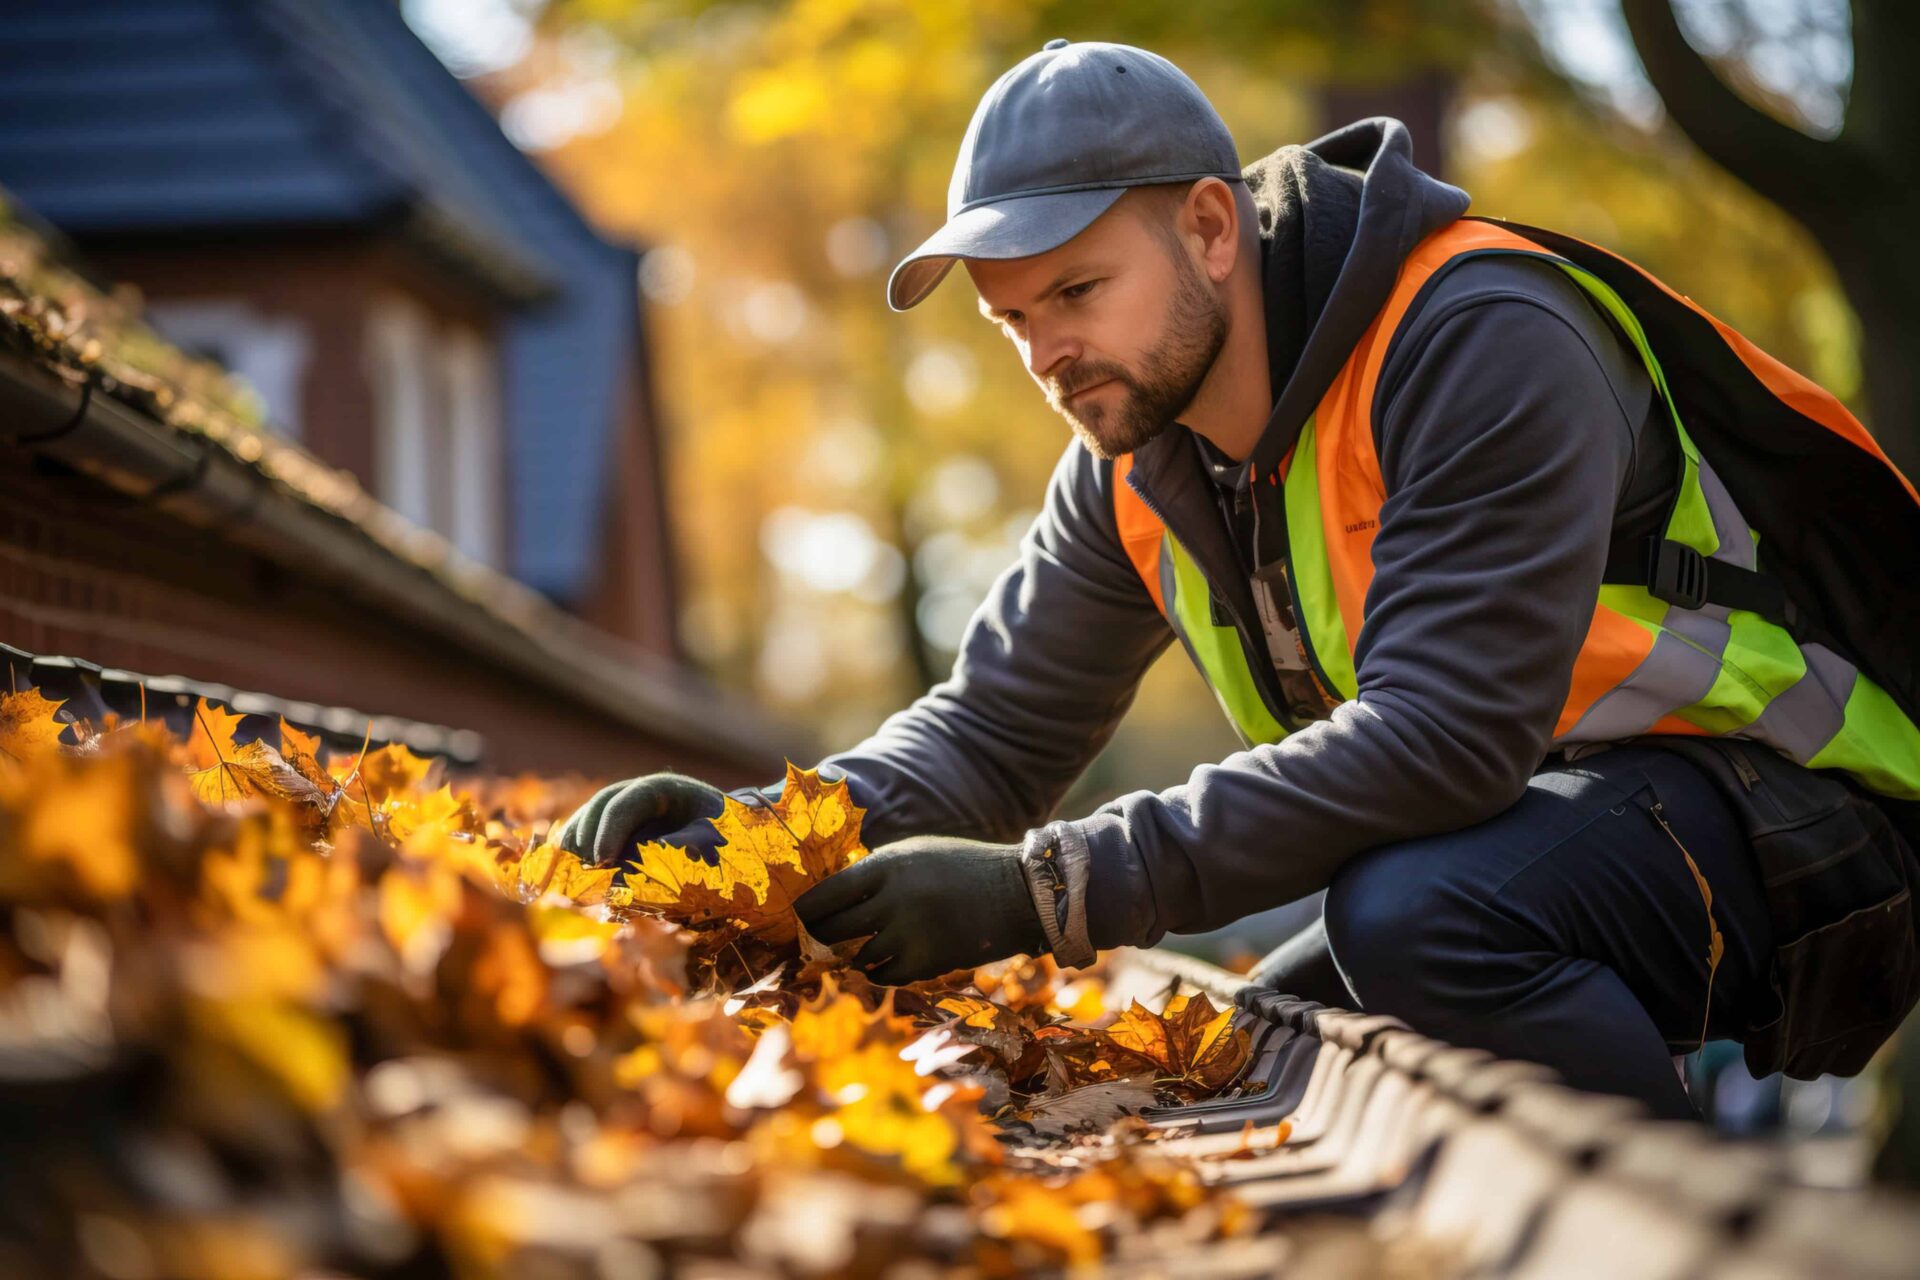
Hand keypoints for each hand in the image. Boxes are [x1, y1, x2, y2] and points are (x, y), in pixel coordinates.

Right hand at [553, 773, 725, 867]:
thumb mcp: (712, 837)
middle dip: (589, 835)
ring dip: (579, 844)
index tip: (603, 861)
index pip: (628, 800)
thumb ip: (685, 846)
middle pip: (603, 804)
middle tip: (587, 870)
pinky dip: (580, 851)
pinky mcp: (619, 826)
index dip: (610, 829)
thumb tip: (646, 859)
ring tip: (575, 874)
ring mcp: (626, 806)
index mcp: (665, 789)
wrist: (728, 835)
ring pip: (591, 816)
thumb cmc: (724, 835)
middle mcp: (640, 792)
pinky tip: (574, 874)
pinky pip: (591, 832)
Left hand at [793, 836, 1047, 985]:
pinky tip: (881, 963)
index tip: (800, 917)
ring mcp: (910, 934)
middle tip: (815, 941)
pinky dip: (879, 972)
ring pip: (858, 957)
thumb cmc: (961, 868)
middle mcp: (893, 899)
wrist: (1016, 892)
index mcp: (887, 865)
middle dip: (820, 938)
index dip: (806, 910)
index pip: (826, 894)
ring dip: (853, 957)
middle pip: (833, 929)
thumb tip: (831, 898)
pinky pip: (885, 976)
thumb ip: (876, 873)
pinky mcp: (928, 962)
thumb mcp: (914, 853)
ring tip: (853, 952)